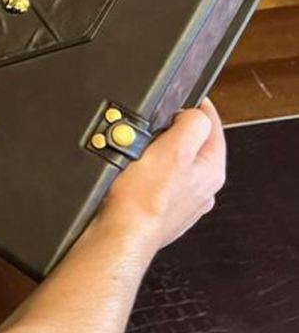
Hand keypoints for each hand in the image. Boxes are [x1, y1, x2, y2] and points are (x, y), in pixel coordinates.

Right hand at [101, 98, 225, 256]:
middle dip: (176, 131)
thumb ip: (192, 123)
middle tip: (155, 123)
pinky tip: (134, 173)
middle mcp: (202, 190)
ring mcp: (183, 203)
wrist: (120, 235)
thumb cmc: (142, 200)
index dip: (198, 106)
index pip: (213, 126)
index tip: (186, 97)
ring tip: (140, 147)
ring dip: (161, 153)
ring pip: (175, 165)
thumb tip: (194, 114)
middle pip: (194, 146)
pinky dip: (149, 173)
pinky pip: (159, 182)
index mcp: (211, 172)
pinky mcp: (162, 211)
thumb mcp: (173, 149)